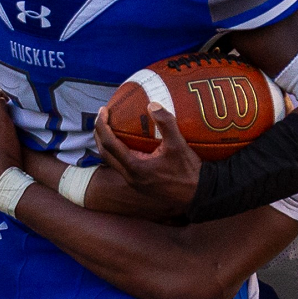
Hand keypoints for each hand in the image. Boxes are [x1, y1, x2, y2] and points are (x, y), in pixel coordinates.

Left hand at [94, 102, 201, 219]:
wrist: (198, 194)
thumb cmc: (188, 171)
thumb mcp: (178, 144)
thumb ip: (166, 123)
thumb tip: (152, 104)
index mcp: (134, 167)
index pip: (109, 144)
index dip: (102, 125)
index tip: (103, 110)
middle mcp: (130, 176)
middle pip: (104, 153)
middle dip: (99, 134)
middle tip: (103, 116)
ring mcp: (134, 182)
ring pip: (111, 161)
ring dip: (107, 144)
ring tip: (111, 127)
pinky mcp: (139, 184)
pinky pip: (121, 165)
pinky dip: (118, 151)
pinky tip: (128, 142)